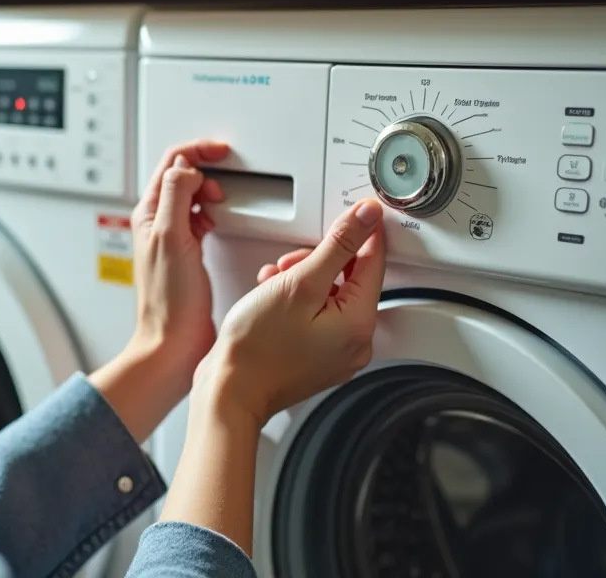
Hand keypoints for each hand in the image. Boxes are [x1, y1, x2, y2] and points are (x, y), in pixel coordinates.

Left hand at [89, 139, 228, 442]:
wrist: (174, 342)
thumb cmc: (170, 301)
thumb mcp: (173, 239)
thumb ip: (178, 198)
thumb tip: (187, 168)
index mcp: (149, 214)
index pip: (172, 164)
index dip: (199, 151)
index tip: (222, 152)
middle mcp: (157, 224)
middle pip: (181, 177)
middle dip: (206, 170)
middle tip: (225, 182)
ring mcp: (172, 238)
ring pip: (191, 197)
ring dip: (209, 190)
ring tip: (224, 199)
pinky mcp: (187, 253)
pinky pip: (199, 219)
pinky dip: (213, 212)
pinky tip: (220, 221)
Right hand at [194, 198, 387, 426]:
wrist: (230, 391)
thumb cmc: (256, 349)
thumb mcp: (299, 283)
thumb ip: (338, 246)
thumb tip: (366, 219)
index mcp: (360, 324)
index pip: (375, 263)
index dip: (364, 233)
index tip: (356, 214)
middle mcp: (356, 344)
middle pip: (351, 280)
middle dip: (320, 262)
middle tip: (290, 265)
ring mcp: (336, 355)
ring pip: (331, 297)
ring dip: (304, 280)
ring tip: (274, 284)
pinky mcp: (317, 359)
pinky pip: (318, 318)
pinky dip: (298, 302)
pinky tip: (273, 299)